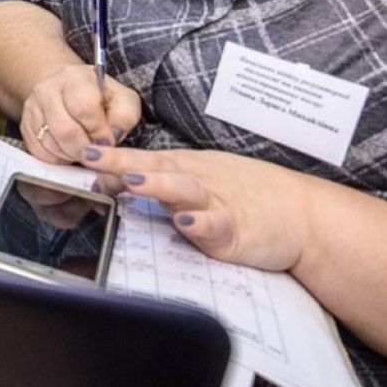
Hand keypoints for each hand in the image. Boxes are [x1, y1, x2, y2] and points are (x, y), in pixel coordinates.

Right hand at [18, 63, 141, 163]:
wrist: (67, 90)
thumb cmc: (99, 97)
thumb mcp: (121, 99)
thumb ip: (124, 115)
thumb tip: (112, 136)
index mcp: (75, 77)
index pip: (85, 108)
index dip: (99, 130)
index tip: (108, 140)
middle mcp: (48, 88)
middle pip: (65, 130)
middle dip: (85, 148)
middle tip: (95, 151)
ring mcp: (32, 107)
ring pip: (51, 144)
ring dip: (72, 155)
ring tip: (84, 149)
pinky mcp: (25, 125)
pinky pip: (40, 152)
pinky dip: (58, 159)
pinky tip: (68, 151)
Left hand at [79, 145, 314, 271]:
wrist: (302, 213)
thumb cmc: (247, 197)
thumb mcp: (202, 181)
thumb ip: (162, 183)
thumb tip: (118, 180)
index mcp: (187, 171)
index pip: (145, 161)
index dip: (115, 158)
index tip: (84, 154)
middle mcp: (198, 183)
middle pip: (157, 168)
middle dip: (123, 162)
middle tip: (93, 156)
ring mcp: (217, 206)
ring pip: (184, 191)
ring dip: (158, 185)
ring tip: (133, 182)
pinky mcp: (236, 232)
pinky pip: (217, 226)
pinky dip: (202, 223)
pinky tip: (187, 221)